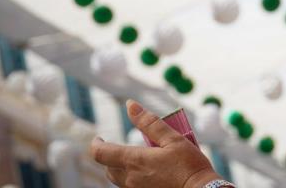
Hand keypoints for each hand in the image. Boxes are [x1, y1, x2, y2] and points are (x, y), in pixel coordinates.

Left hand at [90, 100, 221, 187]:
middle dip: (109, 156)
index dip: (96, 144)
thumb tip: (131, 105)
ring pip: (118, 179)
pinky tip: (149, 172)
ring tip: (137, 158)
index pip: (100, 154)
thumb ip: (150, 122)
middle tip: (119, 147)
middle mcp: (131, 178)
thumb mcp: (173, 138)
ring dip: (121, 168)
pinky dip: (133, 177)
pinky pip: (131, 187)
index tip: (98, 138)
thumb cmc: (189, 165)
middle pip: (108, 168)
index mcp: (135, 161)